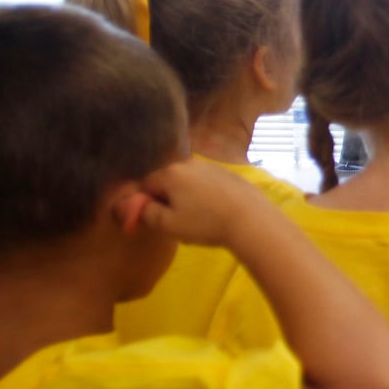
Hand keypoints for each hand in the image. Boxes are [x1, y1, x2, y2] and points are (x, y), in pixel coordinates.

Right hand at [132, 158, 269, 245]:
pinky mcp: (227, 173)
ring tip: (199, 219)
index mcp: (170, 173)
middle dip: (167, 199)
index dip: (146, 203)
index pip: (146, 185)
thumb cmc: (205, 223)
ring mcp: (210, 166)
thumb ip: (147, 214)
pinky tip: (215, 211)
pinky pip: (206, 183)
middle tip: (178, 222)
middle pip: (167, 181)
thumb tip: (137, 206)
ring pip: (187, 182)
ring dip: (186, 197)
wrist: (250, 219)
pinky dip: (204, 195)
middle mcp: (188, 163)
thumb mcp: (169, 225)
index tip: (155, 220)